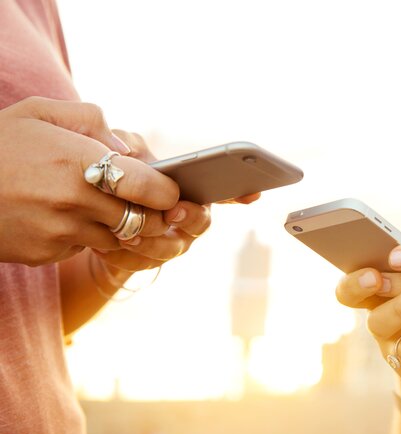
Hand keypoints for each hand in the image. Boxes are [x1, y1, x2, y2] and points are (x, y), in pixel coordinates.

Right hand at [0, 97, 177, 264]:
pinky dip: (83, 236)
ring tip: (94, 204)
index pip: (152, 188)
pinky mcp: (45, 254)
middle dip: (151, 214)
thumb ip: (92, 122)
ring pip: (116, 239)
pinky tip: (61, 217)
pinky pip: (82, 249)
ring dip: (117, 226)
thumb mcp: (40, 113)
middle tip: (145, 203)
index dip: (168, 192)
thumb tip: (129, 149)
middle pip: (143, 221)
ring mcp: (60, 233)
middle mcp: (75, 202)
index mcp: (80, 162)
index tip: (172, 191)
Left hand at [95, 131, 259, 271]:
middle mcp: (188, 220)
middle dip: (189, 217)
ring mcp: (170, 244)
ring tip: (127, 231)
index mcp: (191, 190)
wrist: (88, 215)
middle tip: (172, 211)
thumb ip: (124, 143)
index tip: (252, 193)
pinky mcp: (145, 263)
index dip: (240, 193)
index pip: (224, 191)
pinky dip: (123, 255)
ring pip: (170, 249)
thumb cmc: (113, 177)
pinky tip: (105, 244)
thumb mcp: (117, 153)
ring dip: (151, 241)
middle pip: (201, 222)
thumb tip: (128, 149)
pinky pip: (140, 264)